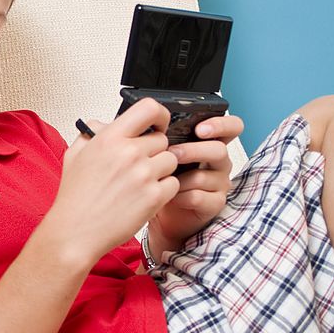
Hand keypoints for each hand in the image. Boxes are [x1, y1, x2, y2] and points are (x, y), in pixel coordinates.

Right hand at [45, 98, 179, 268]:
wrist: (75, 232)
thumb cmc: (74, 197)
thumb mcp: (74, 155)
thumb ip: (91, 133)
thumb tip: (104, 123)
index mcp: (109, 138)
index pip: (149, 108)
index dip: (159, 115)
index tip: (157, 124)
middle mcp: (129, 153)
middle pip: (162, 140)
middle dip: (154, 151)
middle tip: (139, 166)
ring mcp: (143, 175)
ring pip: (171, 161)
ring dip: (160, 170)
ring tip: (140, 184)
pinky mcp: (154, 197)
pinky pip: (173, 183)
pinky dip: (164, 190)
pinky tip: (144, 197)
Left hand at [148, 114, 244, 255]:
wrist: (152, 210)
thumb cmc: (152, 178)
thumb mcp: (146, 152)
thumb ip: (137, 135)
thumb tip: (107, 122)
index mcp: (203, 141)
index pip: (227, 126)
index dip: (219, 124)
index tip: (200, 127)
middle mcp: (215, 160)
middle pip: (221, 148)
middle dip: (197, 149)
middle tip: (175, 153)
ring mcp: (216, 182)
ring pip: (210, 174)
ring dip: (185, 175)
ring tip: (165, 177)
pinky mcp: (213, 203)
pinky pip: (203, 197)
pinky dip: (184, 196)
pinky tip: (170, 196)